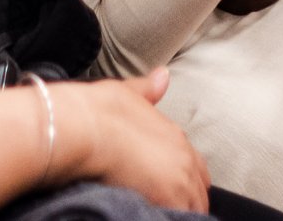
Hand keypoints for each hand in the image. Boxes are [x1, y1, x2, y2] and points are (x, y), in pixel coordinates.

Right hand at [58, 72, 210, 211]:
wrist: (83, 129)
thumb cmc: (97, 112)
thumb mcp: (127, 93)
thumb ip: (148, 90)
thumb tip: (162, 76)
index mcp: (175, 136)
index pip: (196, 168)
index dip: (185, 179)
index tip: (171, 187)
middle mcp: (183, 159)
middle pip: (199, 191)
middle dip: (187, 199)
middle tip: (166, 204)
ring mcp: (178, 182)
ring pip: (191, 208)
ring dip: (179, 210)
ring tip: (158, 213)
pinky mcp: (166, 200)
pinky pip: (176, 217)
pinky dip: (168, 217)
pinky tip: (150, 217)